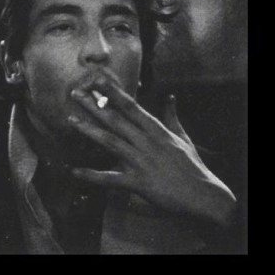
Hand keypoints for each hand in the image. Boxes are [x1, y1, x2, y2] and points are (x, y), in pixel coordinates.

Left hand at [68, 73, 236, 228]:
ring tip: (70, 120)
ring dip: (89, 130)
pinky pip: (110, 179)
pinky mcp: (138, 182)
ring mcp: (141, 161)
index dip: (113, 92)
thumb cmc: (192, 166)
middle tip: (74, 93)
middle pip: (116, 119)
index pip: (131, 106)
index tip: (98, 79)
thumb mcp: (183, 137)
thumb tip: (171, 97)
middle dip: (93, 105)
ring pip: (110, 142)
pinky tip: (74, 171)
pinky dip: (91, 176)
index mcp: (156, 130)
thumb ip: (172, 116)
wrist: (204, 196)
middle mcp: (146, 142)